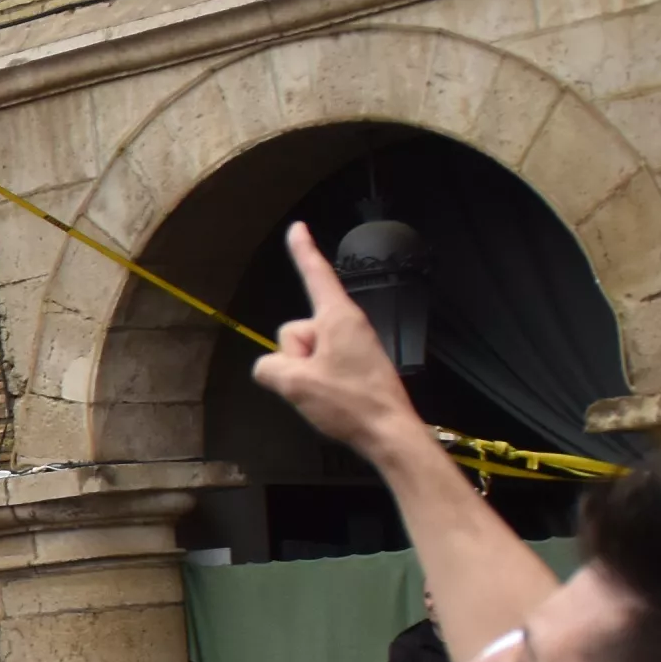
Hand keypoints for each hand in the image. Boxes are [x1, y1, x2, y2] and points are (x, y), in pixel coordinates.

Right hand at [253, 223, 423, 466]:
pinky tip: (333, 401)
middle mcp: (347, 326)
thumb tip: (271, 367)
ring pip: (306, 353)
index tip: (297, 227)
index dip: (303, 251)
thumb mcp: (295, 385)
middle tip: (315, 383)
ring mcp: (353, 347)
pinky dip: (319, 381)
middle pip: (296, 331)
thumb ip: (270, 367)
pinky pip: (321, 365)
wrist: (390, 434)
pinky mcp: (356, 367)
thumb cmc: (349, 403)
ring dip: (306, 374)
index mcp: (337, 318)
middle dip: (294, 356)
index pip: (315, 275)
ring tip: (327, 396)